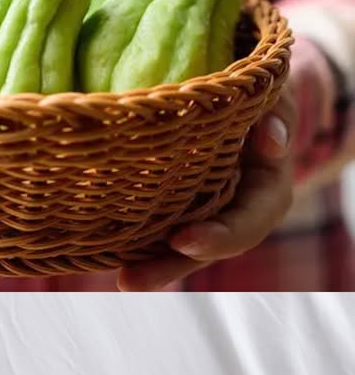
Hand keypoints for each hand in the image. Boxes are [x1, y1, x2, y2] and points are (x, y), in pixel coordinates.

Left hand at [117, 79, 295, 290]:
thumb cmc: (257, 94)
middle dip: (169, 267)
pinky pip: (155, 232)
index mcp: (266, 192)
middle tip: (130, 280)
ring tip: (120, 280)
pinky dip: (131, 243)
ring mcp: (203, 216)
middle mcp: (234, 213)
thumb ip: (275, 114)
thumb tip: (272, 140)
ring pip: (176, 250)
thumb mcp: (274, 98)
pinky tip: (98, 251)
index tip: (182, 242)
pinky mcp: (174, 210)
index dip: (218, 238)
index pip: (247, 223)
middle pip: (203, 250)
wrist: (237, 98)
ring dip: (148, 267)